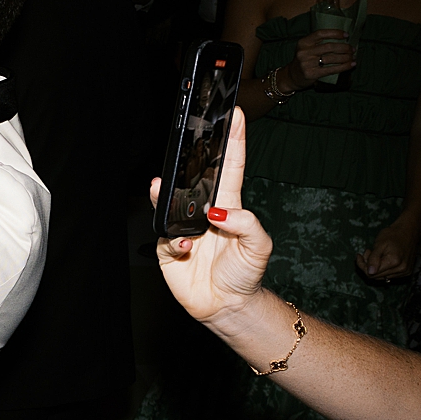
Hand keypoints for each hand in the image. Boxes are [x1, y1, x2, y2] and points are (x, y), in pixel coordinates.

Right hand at [152, 109, 272, 326]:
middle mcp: (203, 212)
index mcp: (228, 206)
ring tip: (161, 185)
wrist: (226, 305)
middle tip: (186, 136)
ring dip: (164, 193)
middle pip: (192, 178)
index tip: (233, 114)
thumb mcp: (260, 246)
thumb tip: (218, 212)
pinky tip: (185, 247)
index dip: (232, 140)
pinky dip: (174, 240)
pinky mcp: (169, 247)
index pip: (230, 167)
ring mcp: (184, 228)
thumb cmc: (245, 273)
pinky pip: (165, 236)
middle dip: (188, 156)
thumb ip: (247, 224)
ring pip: (169, 202)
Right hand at [283, 28, 354, 90]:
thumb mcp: (307, 49)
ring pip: (331, 58)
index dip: (335, 33)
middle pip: (329, 47)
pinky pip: (331, 69)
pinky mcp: (311, 74)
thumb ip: (319, 43)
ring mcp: (306, 63)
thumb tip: (343, 40)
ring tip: (353, 57)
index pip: (320, 34)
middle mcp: (304, 52)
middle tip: (352, 49)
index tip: (347, 35)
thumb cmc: (304, 60)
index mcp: (303, 42)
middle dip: (344, 47)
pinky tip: (351, 65)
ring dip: (345, 57)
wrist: (291, 76)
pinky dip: (343, 67)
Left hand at [357, 219, 419, 281]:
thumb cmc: (392, 235)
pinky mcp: (406, 272)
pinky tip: (382, 258)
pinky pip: (389, 275)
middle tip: (368, 252)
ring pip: (382, 276)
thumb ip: (373, 259)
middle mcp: (401, 269)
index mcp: (394, 262)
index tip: (359, 255)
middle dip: (368, 266)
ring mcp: (405, 272)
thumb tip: (370, 272)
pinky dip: (383, 268)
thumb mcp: (379, 244)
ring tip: (375, 254)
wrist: (409, 231)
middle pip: (376, 276)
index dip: (362, 265)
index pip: (371, 273)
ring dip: (375, 267)